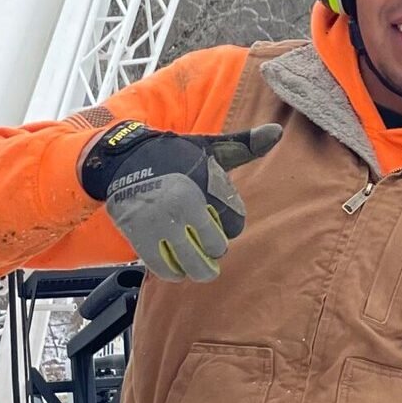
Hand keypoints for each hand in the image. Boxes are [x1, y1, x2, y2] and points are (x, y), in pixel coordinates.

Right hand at [79, 120, 280, 281]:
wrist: (124, 157)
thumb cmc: (175, 156)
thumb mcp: (210, 149)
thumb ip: (244, 146)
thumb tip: (276, 131)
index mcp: (204, 186)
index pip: (235, 225)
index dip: (231, 227)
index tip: (221, 222)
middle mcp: (183, 204)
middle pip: (214, 247)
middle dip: (214, 250)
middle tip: (208, 248)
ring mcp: (159, 220)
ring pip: (190, 262)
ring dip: (196, 269)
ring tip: (196, 267)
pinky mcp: (138, 233)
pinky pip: (162, 265)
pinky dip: (171, 272)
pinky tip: (176, 269)